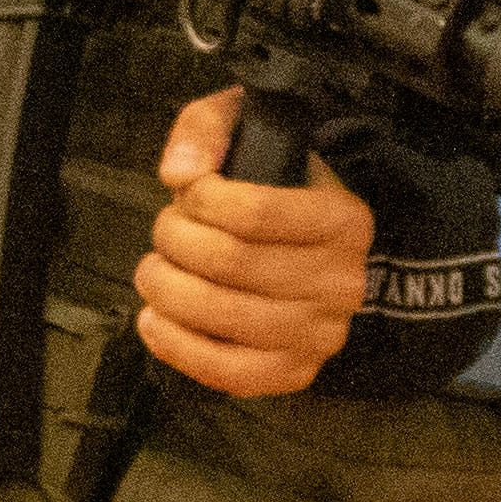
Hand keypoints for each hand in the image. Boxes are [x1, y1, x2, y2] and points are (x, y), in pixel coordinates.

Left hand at [133, 89, 372, 397]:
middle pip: (230, 262)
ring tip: (155, 270)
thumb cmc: (271, 189)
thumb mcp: (247, 130)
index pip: (256, 212)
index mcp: (345, 218)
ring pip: (222, 315)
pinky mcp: (295, 372)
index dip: (200, 200)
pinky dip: (178, 347)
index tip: (187, 192)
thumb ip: (207, 128)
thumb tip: (180, 173)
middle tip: (165, 231)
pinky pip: (229, 373)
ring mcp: (322, 333)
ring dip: (166, 289)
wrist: (305, 250)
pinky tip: (155, 319)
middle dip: (175, 241)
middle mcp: (343, 280)